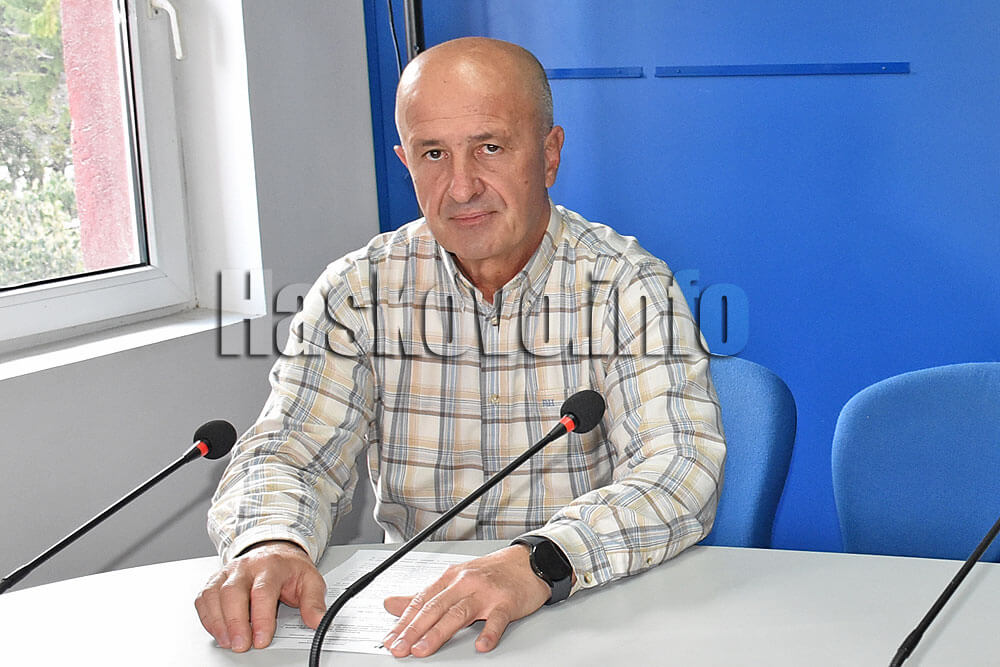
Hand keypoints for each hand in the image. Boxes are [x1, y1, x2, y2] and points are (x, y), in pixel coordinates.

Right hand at [194, 540, 326, 651]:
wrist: (274, 550)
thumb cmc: (289, 568)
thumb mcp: (309, 580)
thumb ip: (314, 602)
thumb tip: (317, 621)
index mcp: (271, 565)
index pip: (263, 591)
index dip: (261, 617)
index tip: (262, 639)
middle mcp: (246, 567)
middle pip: (233, 592)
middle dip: (235, 622)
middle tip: (241, 644)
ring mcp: (228, 572)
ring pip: (214, 594)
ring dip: (218, 621)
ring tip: (228, 642)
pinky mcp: (215, 580)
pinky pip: (204, 598)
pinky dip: (208, 617)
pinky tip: (217, 631)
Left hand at [381, 545, 550, 656]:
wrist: (528, 562)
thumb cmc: (491, 573)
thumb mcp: (454, 579)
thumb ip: (423, 596)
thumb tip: (391, 604)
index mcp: (450, 578)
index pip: (421, 601)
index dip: (404, 621)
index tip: (390, 639)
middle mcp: (465, 583)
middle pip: (435, 607)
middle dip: (415, 629)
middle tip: (400, 648)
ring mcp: (486, 592)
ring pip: (459, 612)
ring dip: (439, 632)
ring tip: (424, 649)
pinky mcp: (507, 602)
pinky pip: (497, 618)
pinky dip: (489, 632)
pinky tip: (481, 645)